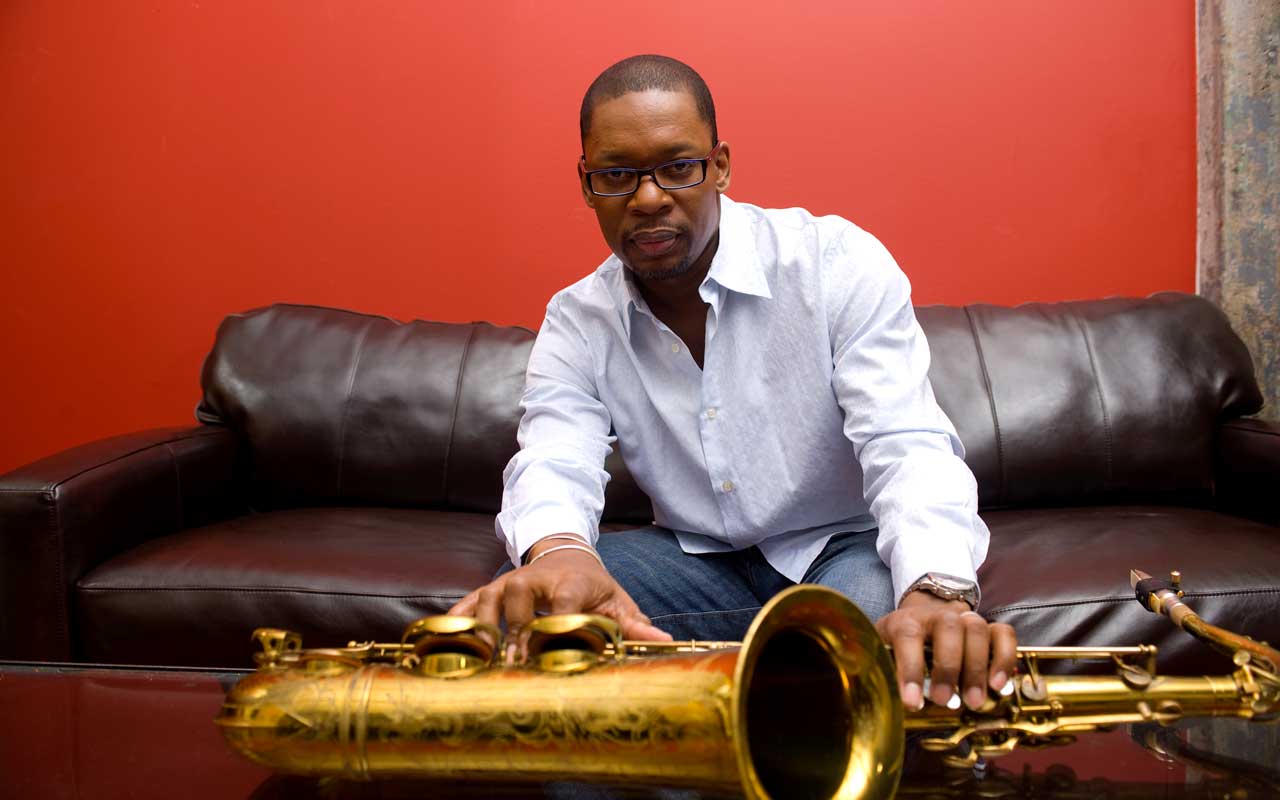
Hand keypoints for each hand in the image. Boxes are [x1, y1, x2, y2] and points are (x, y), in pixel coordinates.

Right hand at [448, 538, 671, 645]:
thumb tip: (663, 641)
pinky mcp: (489, 589)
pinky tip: (446, 642)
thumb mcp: (615, 600)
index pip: (562, 604)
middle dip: (515, 630)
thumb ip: (634, 624)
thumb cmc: (592, 585)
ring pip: (489, 599)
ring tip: (481, 658)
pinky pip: (468, 603)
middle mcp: (533, 580)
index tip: (551, 651)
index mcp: (569, 583)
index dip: (555, 626)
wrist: (565, 552)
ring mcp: (507, 583)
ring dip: (484, 628)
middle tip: (513, 663)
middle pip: (518, 599)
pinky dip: (457, 621)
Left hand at [875, 590, 1016, 711]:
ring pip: (977, 629)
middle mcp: (937, 615)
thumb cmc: (900, 643)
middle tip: (944, 700)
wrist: (922, 617)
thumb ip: (881, 669)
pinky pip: (1003, 634)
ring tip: (973, 701)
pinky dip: (1004, 659)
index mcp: (905, 620)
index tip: (913, 703)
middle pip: (948, 629)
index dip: (910, 669)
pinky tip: (999, 685)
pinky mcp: (987, 627)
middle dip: (947, 667)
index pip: (907, 635)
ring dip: (977, 668)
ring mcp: (964, 618)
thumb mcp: (882, 650)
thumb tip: (878, 697)